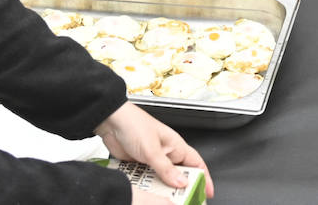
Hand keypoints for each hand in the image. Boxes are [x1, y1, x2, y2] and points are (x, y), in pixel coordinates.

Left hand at [96, 103, 213, 198]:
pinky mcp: (140, 164)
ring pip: (163, 180)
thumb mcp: (152, 150)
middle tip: (184, 201)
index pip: (196, 164)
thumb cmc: (134, 124)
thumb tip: (182, 183)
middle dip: (183, 189)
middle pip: (180, 175)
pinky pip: (148, 180)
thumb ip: (166, 169)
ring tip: (164, 199)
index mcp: (176, 145)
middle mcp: (166, 153)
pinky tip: (147, 193)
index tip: (207, 193)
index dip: (204, 178)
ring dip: (163, 189)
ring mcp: (153, 160)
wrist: (110, 121)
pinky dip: (148, 187)